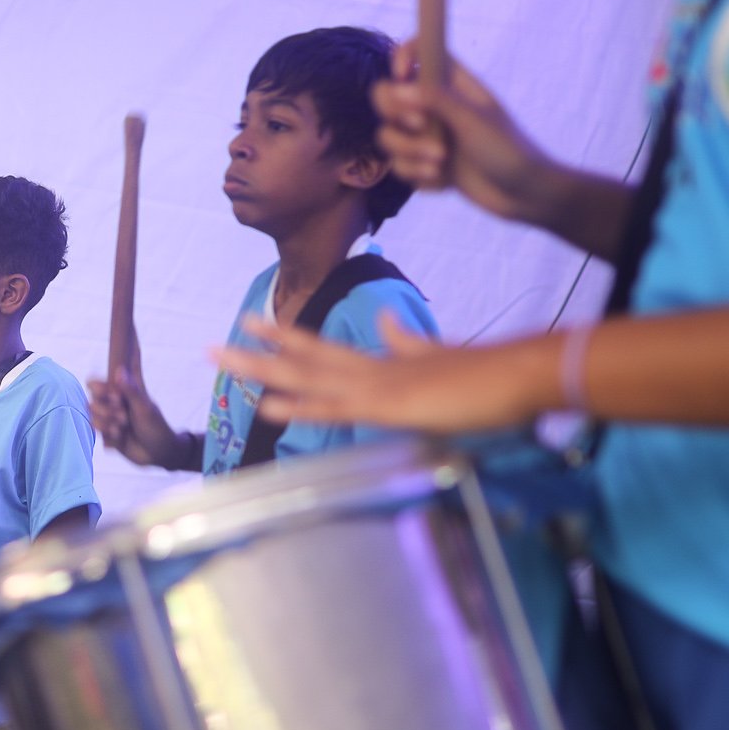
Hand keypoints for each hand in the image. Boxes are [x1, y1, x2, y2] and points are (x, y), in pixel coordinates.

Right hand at [87, 358, 185, 468]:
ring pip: (93, 414)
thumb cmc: (156, 427)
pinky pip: (97, 432)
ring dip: (106, 423)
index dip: (111, 359)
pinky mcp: (107, 431)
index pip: (115, 368)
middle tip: (121, 413)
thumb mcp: (145, 409)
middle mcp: (116, 399)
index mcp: (127, 388)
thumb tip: (119, 370)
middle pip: (94, 394)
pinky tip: (120, 439)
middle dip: (104, 406)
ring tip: (122, 428)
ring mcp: (110, 415)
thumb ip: (131, 391)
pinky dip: (109, 437)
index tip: (106, 366)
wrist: (158, 454)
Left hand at [218, 312, 560, 435]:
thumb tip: (384, 321)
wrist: (518, 373)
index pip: (322, 346)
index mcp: (381, 359)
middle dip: (256, 352)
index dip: (285, 338)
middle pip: (301, 357)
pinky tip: (266, 405)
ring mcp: (375, 384)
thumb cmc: (487, 373)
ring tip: (219, 359)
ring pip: (304, 376)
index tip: (254, 324)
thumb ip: (408, 342)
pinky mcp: (387, 406)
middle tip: (210, 346)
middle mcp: (370, 367)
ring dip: (260, 370)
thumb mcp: (439, 357)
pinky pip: (333, 407)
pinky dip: (298, 407)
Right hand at [375, 40, 562, 224]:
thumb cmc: (507, 149)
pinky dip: (418, 175)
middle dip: (397, 115)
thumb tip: (396, 86)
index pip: (418, 53)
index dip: (402, 57)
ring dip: (409, 152)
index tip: (400, 77)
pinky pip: (400, 167)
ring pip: (389, 136)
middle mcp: (435, 107)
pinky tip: (444, 181)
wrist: (524, 194)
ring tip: (439, 163)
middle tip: (421, 125)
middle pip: (387, 96)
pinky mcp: (425, 165)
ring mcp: (428, 137)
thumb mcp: (473, 120)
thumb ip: (435, 99)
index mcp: (452, 84)